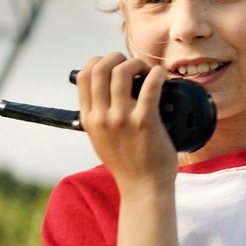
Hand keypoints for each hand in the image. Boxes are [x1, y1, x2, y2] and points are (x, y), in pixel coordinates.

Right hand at [76, 53, 176, 192]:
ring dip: (137, 63)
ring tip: (147, 70)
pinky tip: (161, 75)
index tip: (112, 64)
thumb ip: (99, 116)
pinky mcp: (145, 122)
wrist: (143, 188)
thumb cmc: (127, 163)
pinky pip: (150, 86)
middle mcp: (102, 117)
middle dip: (117, 57)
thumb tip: (105, 91)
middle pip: (101, 68)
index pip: (84, 76)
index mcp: (89, 119)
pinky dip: (157, 74)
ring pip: (123, 72)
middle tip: (132, 64)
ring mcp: (122, 119)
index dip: (98, 61)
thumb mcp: (100, 139)